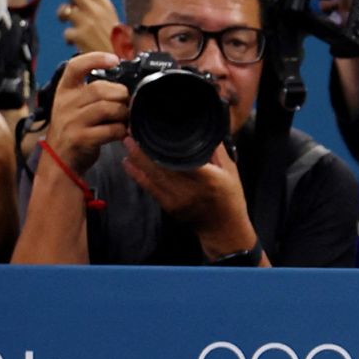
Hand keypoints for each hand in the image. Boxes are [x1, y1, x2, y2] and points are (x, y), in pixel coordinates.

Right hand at [43, 52, 129, 174]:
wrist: (60, 161)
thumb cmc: (74, 130)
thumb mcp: (75, 106)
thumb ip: (94, 93)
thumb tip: (125, 86)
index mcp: (64, 91)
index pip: (75, 66)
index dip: (95, 59)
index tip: (114, 59)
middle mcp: (65, 104)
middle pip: (100, 89)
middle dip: (121, 95)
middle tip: (127, 103)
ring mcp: (72, 122)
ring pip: (107, 108)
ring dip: (123, 113)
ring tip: (125, 119)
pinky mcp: (81, 139)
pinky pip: (110, 130)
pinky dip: (121, 131)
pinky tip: (121, 132)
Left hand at [49, 0, 120, 53]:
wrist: (120, 62)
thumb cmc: (116, 42)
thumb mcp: (110, 19)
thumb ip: (93, 9)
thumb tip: (74, 3)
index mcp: (105, 4)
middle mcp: (95, 9)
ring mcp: (86, 21)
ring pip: (64, 11)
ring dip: (64, 16)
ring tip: (72, 25)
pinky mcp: (78, 34)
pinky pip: (66, 32)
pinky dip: (70, 38)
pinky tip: (80, 44)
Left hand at [121, 138, 257, 258]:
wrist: (223, 228)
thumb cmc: (229, 198)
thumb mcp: (230, 171)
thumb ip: (217, 151)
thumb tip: (204, 130)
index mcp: (206, 178)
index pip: (179, 159)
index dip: (162, 146)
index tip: (151, 131)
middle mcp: (189, 189)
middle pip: (160, 167)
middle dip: (142, 151)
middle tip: (131, 134)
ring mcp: (176, 200)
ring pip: (151, 177)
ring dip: (137, 161)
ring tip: (128, 145)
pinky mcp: (169, 207)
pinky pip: (149, 188)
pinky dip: (138, 175)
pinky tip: (130, 164)